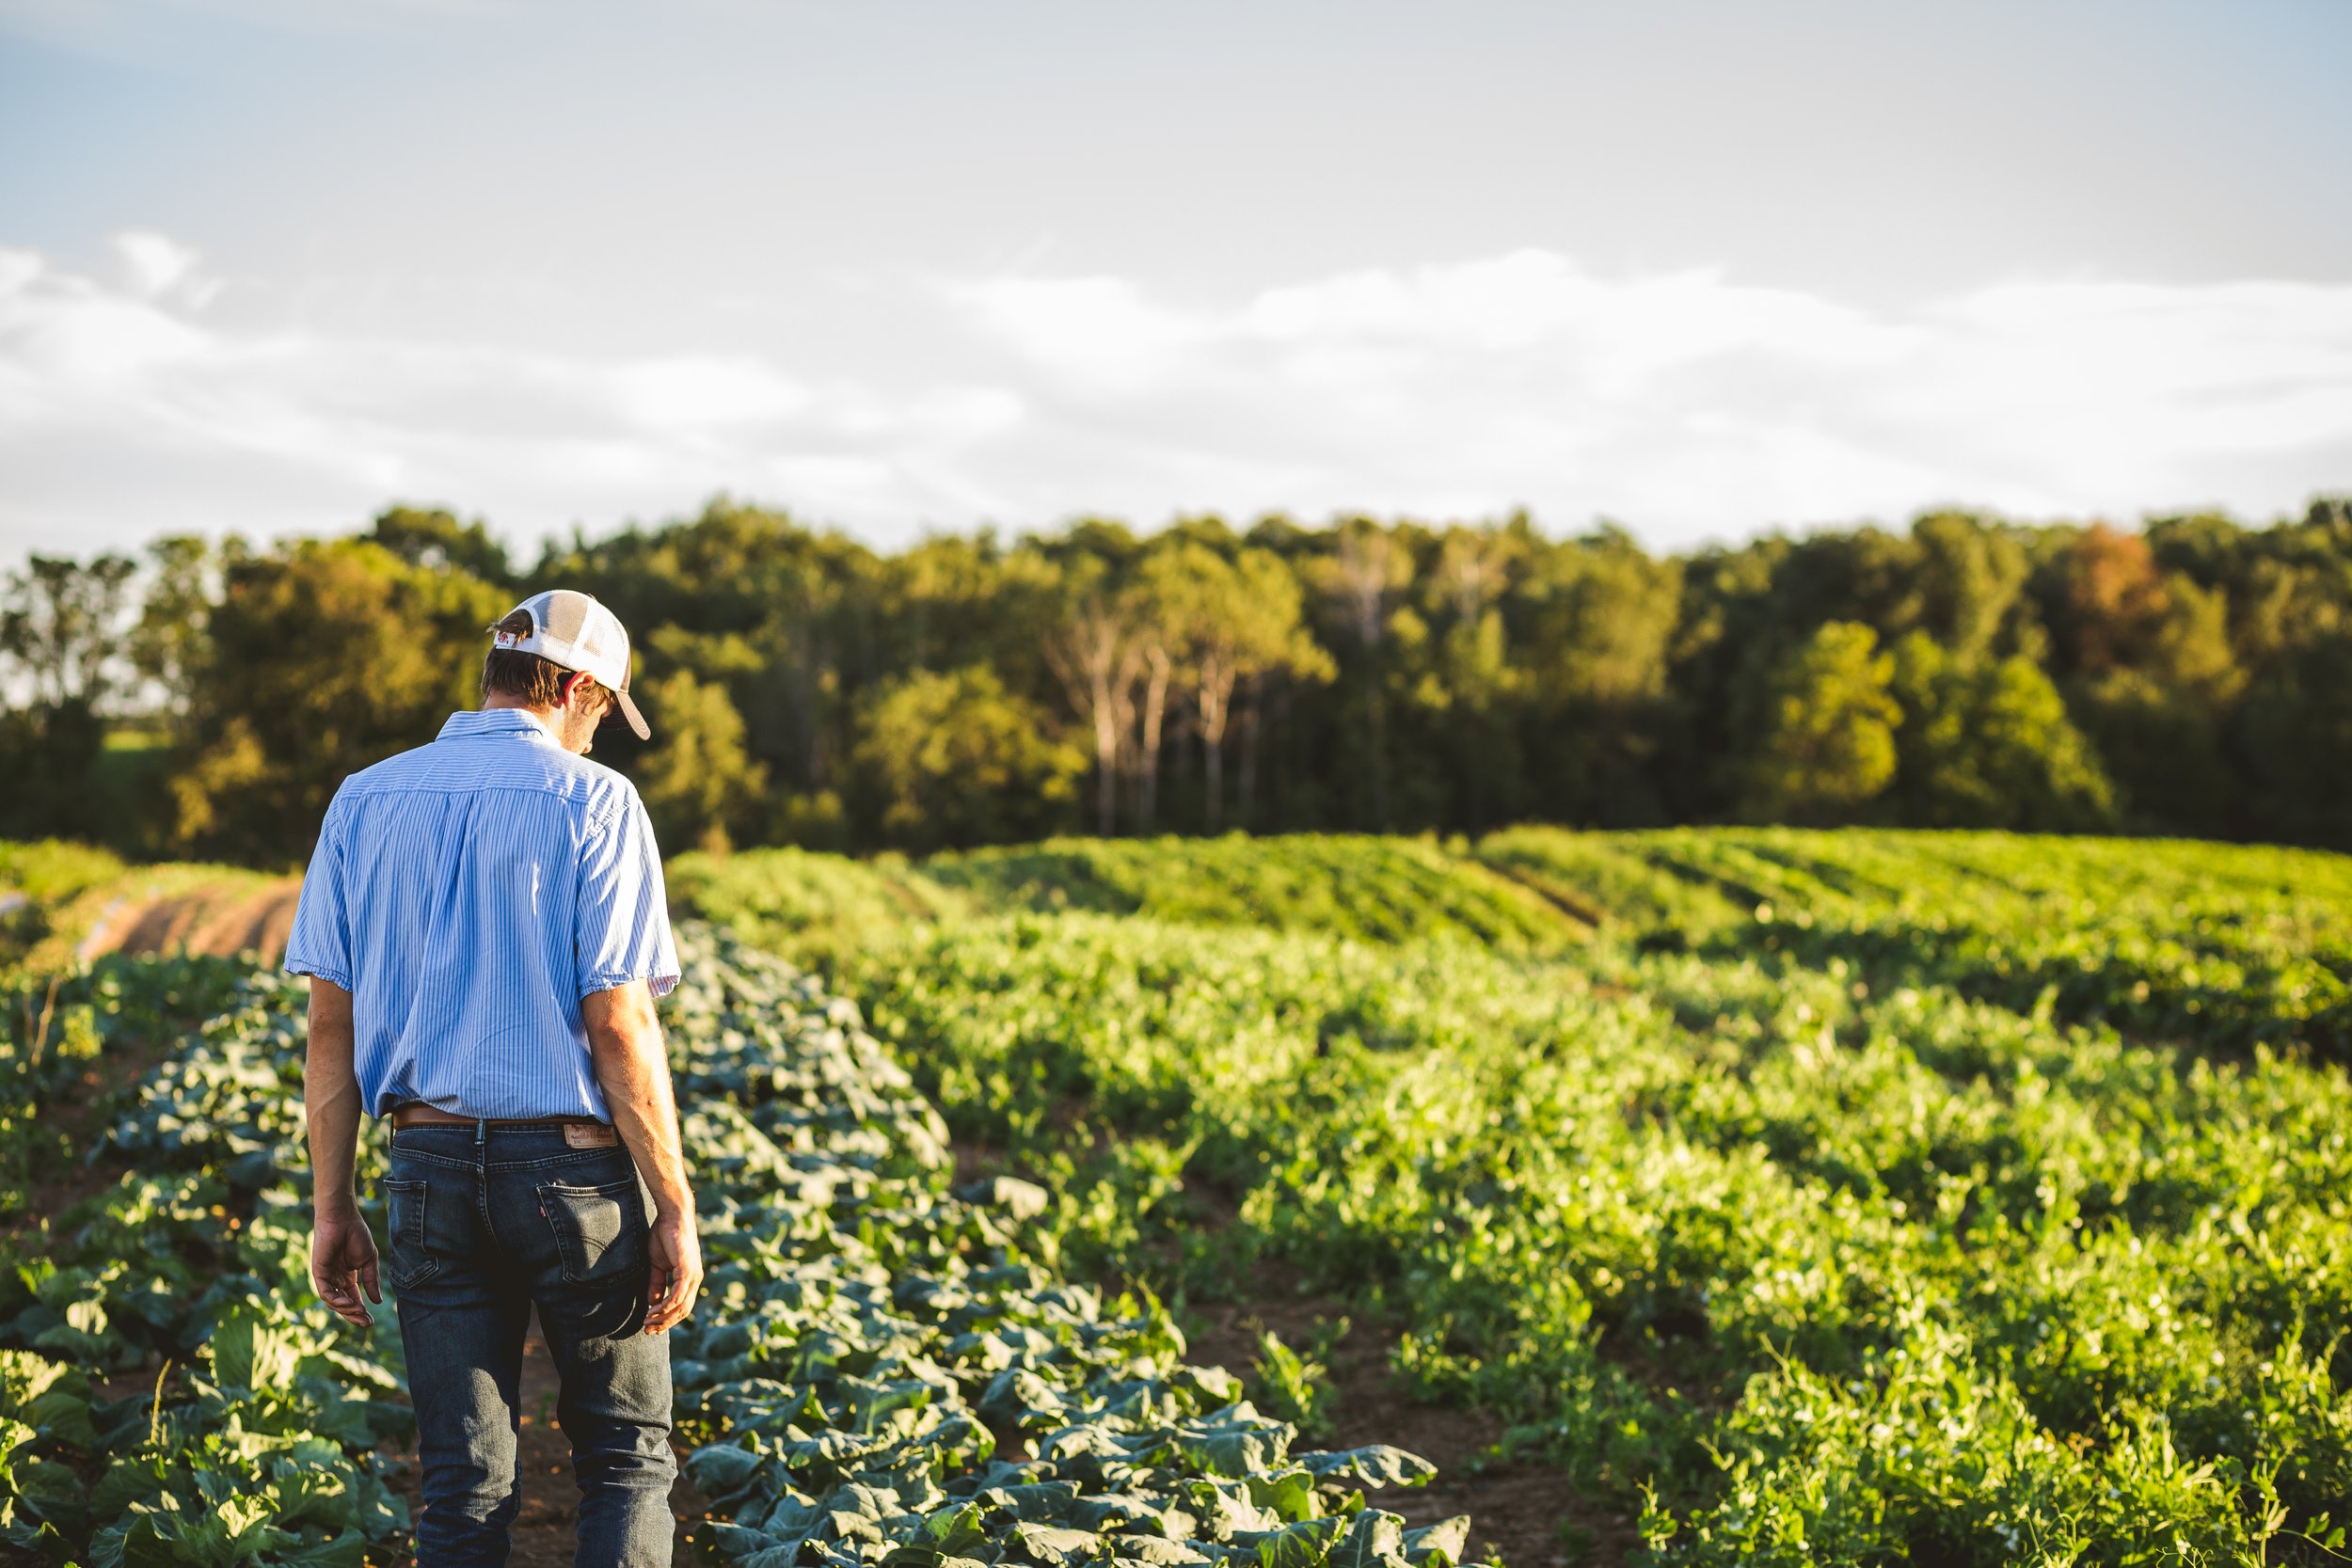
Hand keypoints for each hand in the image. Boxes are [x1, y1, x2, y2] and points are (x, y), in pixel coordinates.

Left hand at [311, 1212, 381, 1327]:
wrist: (343, 1219)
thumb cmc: (356, 1235)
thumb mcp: (368, 1261)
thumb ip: (372, 1281)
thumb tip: (377, 1302)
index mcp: (347, 1277)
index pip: (353, 1299)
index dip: (361, 1311)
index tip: (371, 1321)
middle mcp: (335, 1280)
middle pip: (343, 1304)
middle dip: (354, 1315)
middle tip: (366, 1323)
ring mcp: (326, 1277)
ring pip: (333, 1302)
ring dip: (347, 1309)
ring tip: (360, 1310)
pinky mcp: (318, 1273)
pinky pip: (325, 1293)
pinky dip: (336, 1301)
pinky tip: (349, 1303)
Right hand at [644, 1207, 702, 1334]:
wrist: (671, 1216)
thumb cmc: (664, 1236)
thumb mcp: (658, 1265)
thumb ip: (656, 1284)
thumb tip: (653, 1304)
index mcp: (689, 1279)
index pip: (682, 1307)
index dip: (667, 1320)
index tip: (651, 1328)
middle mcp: (695, 1279)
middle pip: (683, 1311)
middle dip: (665, 1324)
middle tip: (648, 1331)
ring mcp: (693, 1275)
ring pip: (681, 1306)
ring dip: (663, 1318)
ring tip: (647, 1323)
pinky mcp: (688, 1269)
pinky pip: (678, 1294)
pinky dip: (666, 1306)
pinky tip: (654, 1311)